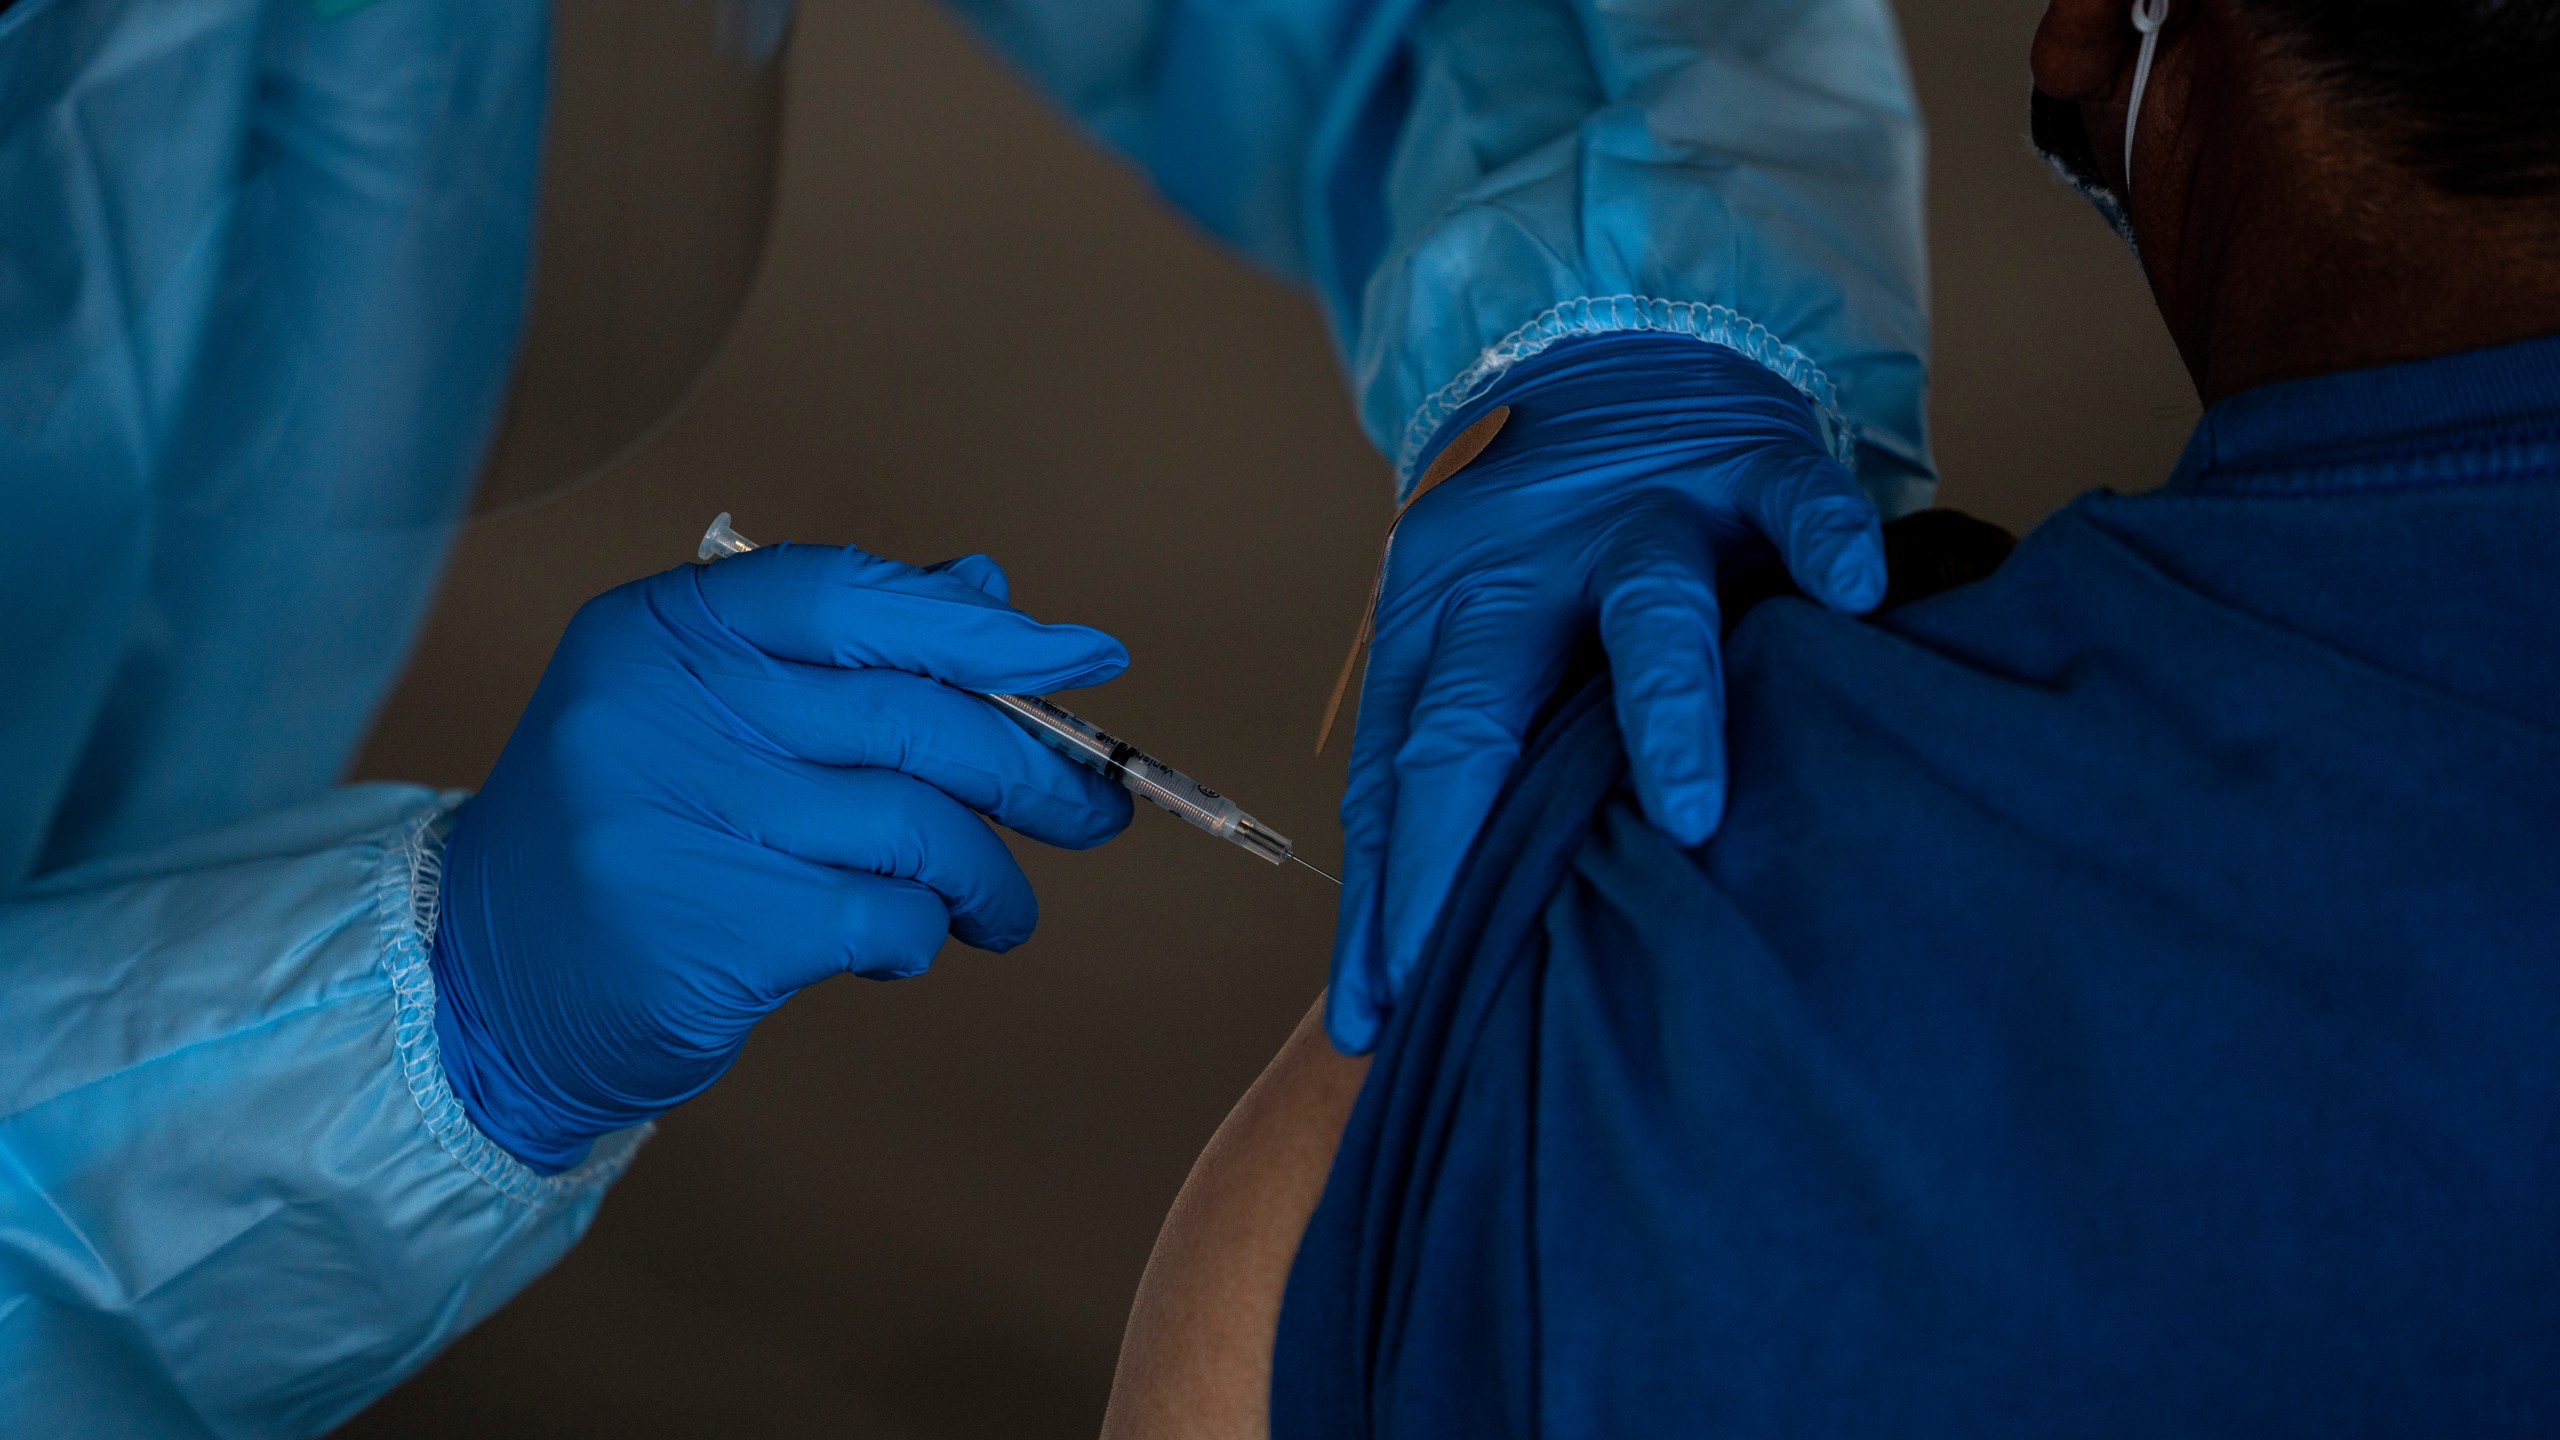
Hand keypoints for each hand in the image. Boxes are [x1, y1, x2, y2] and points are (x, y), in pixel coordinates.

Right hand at [430, 542, 1134, 1171]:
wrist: (486, 980)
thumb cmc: (634, 829)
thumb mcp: (710, 710)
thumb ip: (840, 652)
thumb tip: (987, 596)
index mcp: (663, 630)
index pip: (851, 593)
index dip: (983, 628)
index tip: (1085, 656)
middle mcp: (661, 710)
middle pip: (909, 717)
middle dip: (1027, 769)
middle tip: (1090, 810)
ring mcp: (678, 820)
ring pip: (914, 829)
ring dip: (988, 877)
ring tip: (1001, 909)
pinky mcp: (707, 931)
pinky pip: (884, 917)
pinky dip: (921, 936)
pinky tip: (903, 945)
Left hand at [1328, 335, 1888, 1052]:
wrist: (1603, 350)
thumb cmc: (1539, 549)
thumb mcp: (1469, 639)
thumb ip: (1458, 766)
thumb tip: (1418, 951)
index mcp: (1443, 621)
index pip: (1398, 774)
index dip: (1385, 894)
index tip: (1375, 1014)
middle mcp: (1525, 571)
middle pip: (1478, 704)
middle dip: (1464, 831)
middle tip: (1458, 952)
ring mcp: (1639, 516)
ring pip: (1645, 607)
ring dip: (1663, 708)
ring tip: (1691, 809)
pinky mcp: (1748, 465)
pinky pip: (1794, 497)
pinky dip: (1824, 536)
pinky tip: (1853, 586)